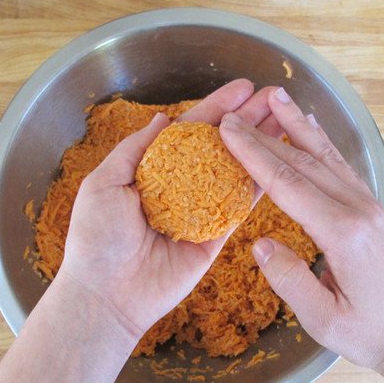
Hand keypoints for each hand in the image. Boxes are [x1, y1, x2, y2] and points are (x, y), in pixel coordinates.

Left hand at [56, 79, 281, 339]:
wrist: (107, 295)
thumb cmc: (97, 238)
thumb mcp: (104, 183)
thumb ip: (135, 149)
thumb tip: (162, 119)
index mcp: (153, 170)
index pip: (190, 131)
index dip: (216, 107)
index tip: (243, 87)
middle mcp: (180, 187)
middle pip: (219, 147)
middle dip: (247, 120)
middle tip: (275, 97)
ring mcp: (200, 212)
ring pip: (235, 172)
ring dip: (260, 147)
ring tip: (286, 122)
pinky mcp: (214, 238)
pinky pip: (239, 208)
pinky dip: (259, 186)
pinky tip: (280, 162)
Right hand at [219, 88, 383, 375]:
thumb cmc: (368, 333)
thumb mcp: (322, 319)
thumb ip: (290, 279)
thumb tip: (258, 243)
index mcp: (343, 234)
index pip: (289, 185)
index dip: (255, 156)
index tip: (229, 131)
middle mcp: (359, 210)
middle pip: (304, 163)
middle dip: (266, 137)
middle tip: (235, 115)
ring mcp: (370, 206)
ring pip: (327, 157)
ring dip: (299, 125)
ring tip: (277, 97)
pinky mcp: (374, 209)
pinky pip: (343, 168)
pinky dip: (323, 143)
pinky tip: (312, 127)